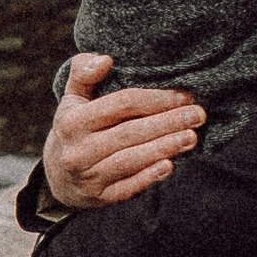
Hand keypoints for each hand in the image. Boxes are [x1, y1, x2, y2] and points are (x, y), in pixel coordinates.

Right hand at [42, 54, 204, 208]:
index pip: (121, 105)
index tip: (184, 95)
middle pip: (130, 133)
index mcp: (73, 121)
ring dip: (164, 148)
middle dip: (168, 123)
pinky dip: (148, 177)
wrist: (58, 175)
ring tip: (192, 137)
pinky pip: (127, 187)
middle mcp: (78, 150)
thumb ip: (83, 72)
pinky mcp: (99, 197)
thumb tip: (105, 59)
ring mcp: (88, 176)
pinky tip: (170, 166)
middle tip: (198, 115)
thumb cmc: (74, 127)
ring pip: (131, 160)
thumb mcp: (72, 97)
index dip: (155, 99)